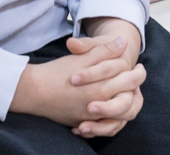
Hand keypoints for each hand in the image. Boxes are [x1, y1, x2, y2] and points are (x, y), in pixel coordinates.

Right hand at [9, 25, 144, 133]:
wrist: (31, 91)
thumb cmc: (58, 72)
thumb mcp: (83, 57)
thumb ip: (105, 50)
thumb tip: (123, 42)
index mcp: (101, 88)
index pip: (130, 81)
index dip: (138, 73)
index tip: (138, 67)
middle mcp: (97, 106)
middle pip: (128, 101)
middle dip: (135, 89)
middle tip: (136, 78)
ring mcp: (88, 118)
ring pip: (119, 119)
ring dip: (126, 107)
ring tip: (127, 94)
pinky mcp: (80, 123)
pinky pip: (103, 128)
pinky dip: (111, 121)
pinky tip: (113, 109)